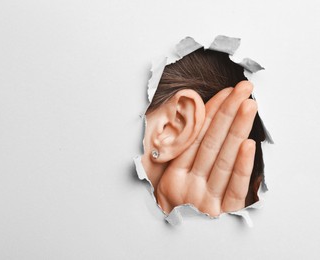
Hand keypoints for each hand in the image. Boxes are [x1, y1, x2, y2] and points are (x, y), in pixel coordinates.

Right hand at [156, 81, 256, 216]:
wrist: (170, 239)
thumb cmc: (170, 203)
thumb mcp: (163, 178)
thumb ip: (175, 154)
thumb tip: (192, 122)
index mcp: (171, 177)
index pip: (194, 138)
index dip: (210, 114)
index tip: (224, 93)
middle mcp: (188, 188)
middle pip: (211, 144)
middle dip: (227, 113)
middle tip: (242, 90)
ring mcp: (206, 200)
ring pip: (224, 160)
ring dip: (237, 130)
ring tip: (248, 106)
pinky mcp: (223, 211)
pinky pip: (235, 187)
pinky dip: (243, 166)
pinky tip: (250, 144)